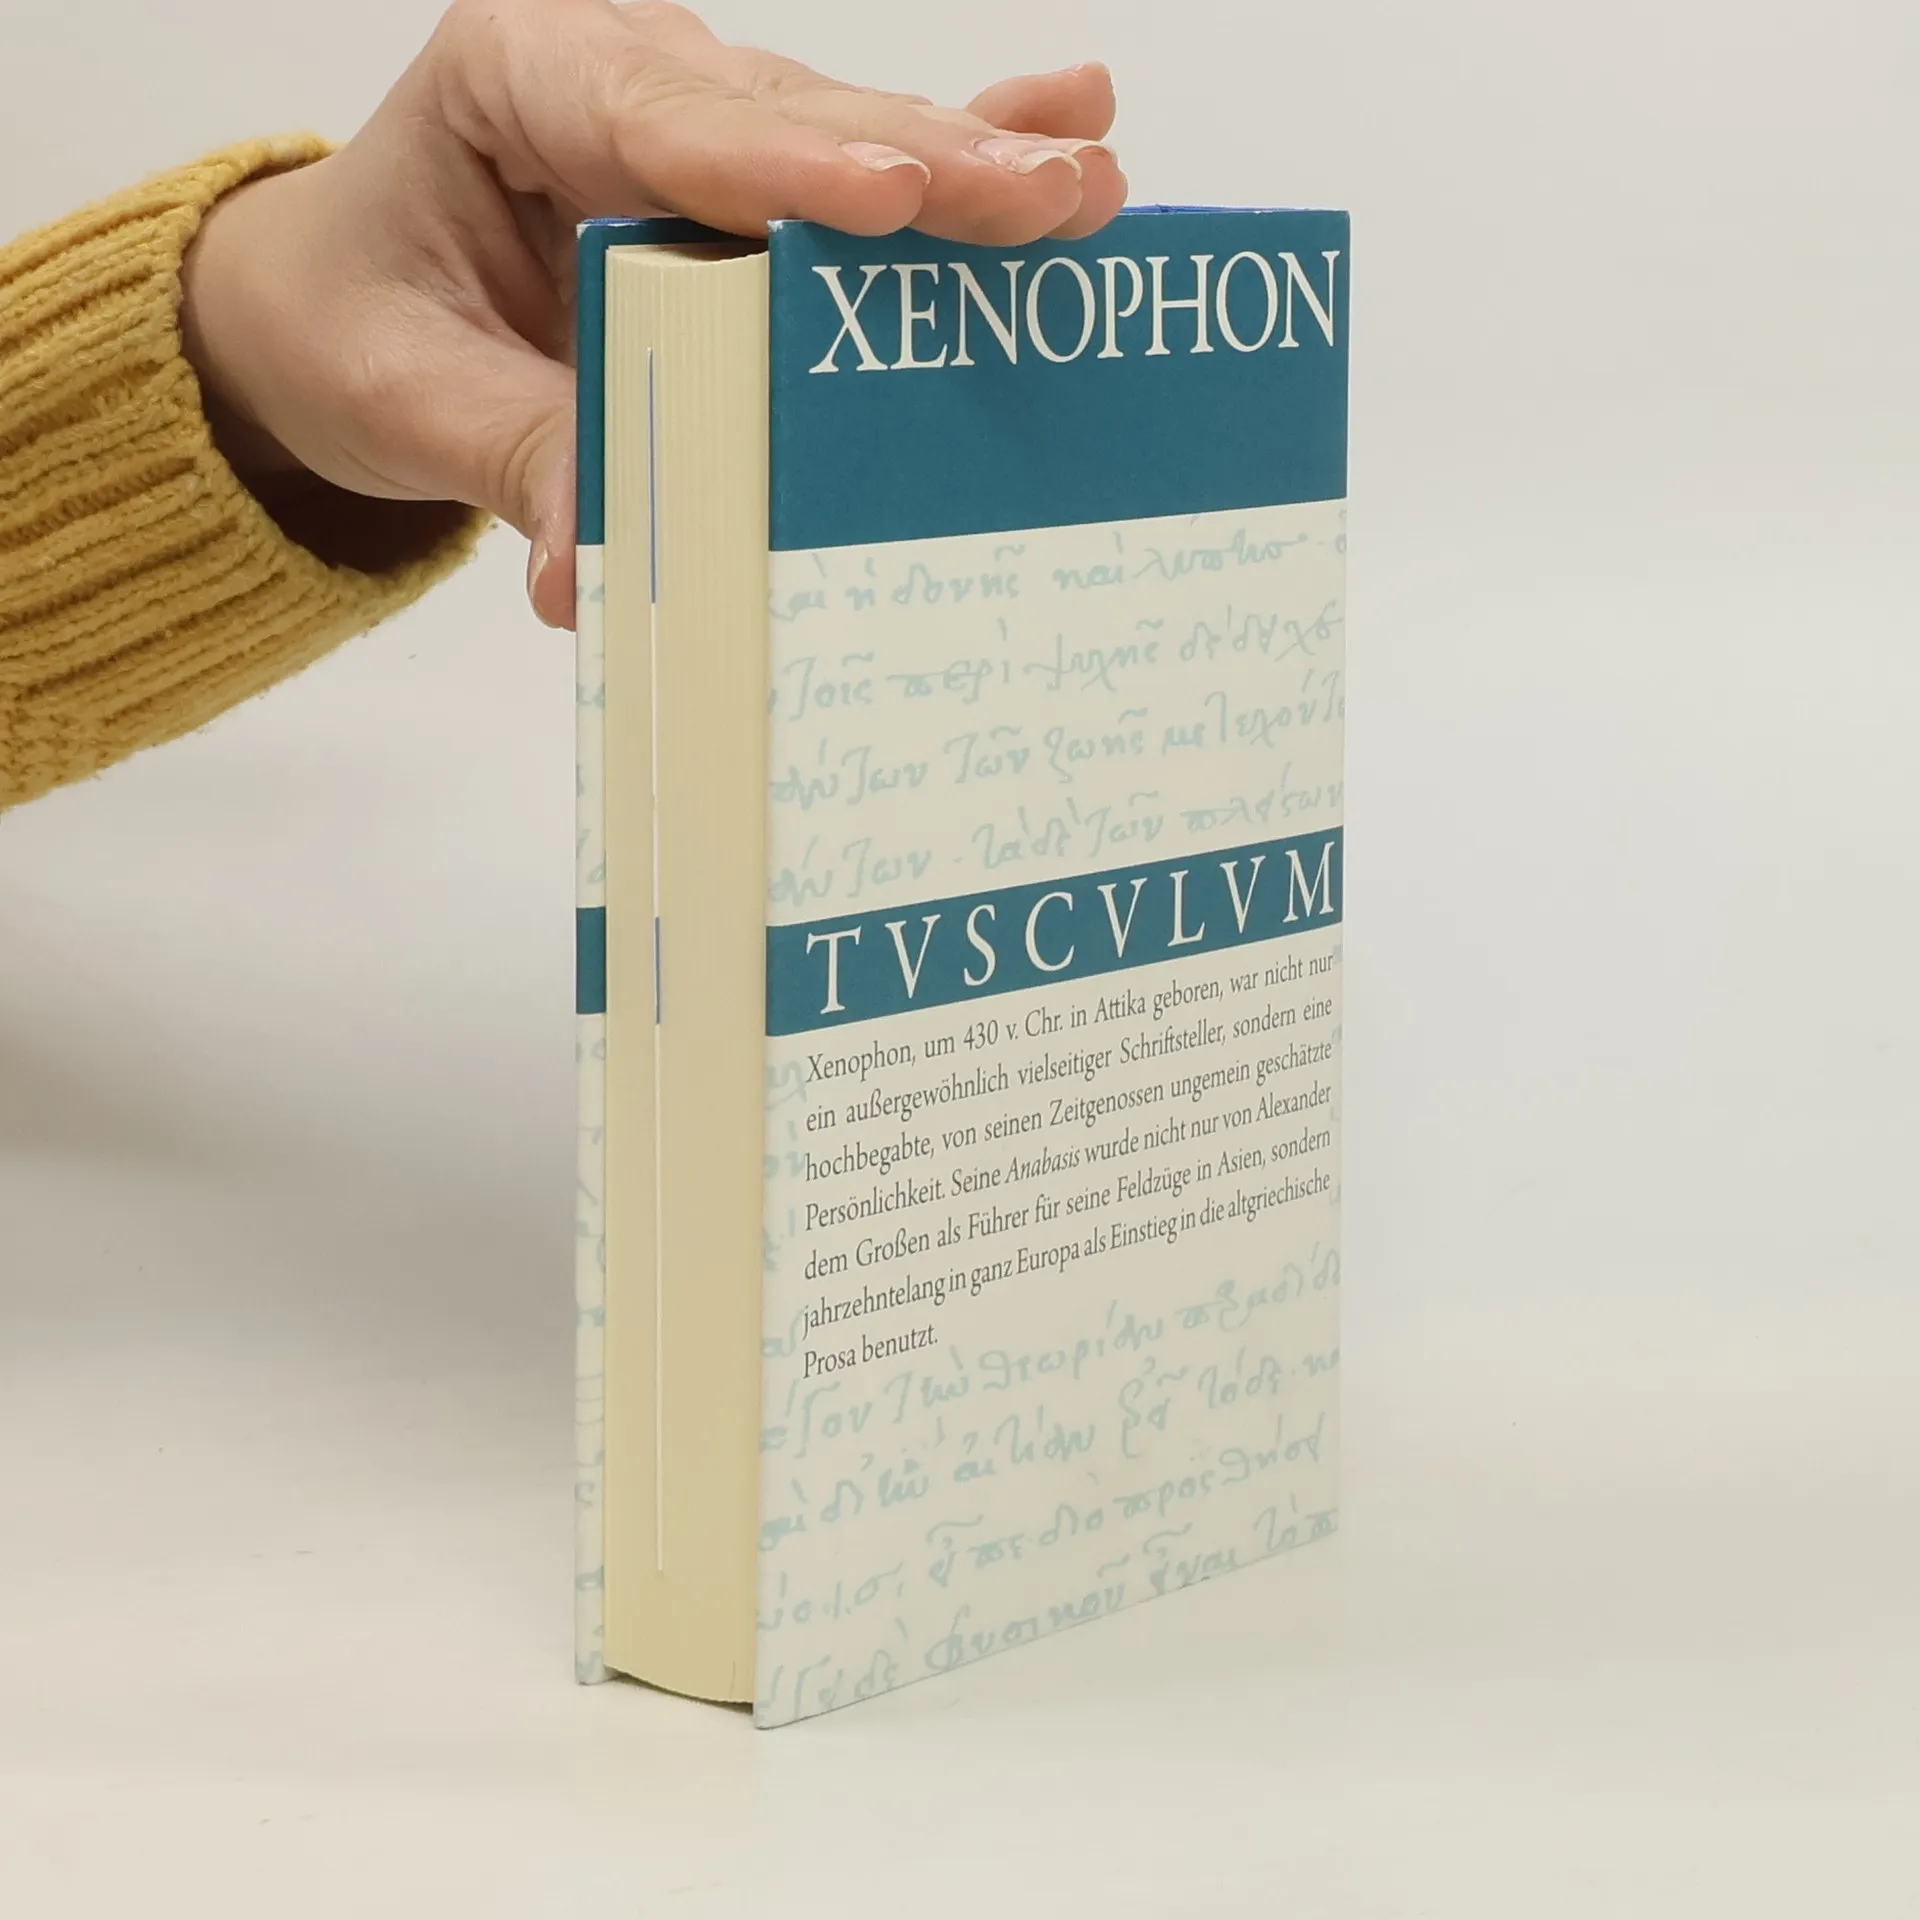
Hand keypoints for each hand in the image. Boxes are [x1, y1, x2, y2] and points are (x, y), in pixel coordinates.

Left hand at [178, 0, 1126, 626]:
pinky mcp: (756, 184)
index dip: (777, 163)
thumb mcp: (409, 394)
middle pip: (789, 121)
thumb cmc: (365, 318)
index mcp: (517, 76)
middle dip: (927, 161)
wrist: (355, 305)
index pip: (655, 116)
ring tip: (1087, 186)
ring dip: (973, 167)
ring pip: (850, 139)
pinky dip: (963, 147)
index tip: (886, 199)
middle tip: (1048, 198)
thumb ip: (511, 455)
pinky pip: (863, 170)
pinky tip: (1073, 117)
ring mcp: (706, 120)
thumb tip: (591, 573)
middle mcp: (629, 72)